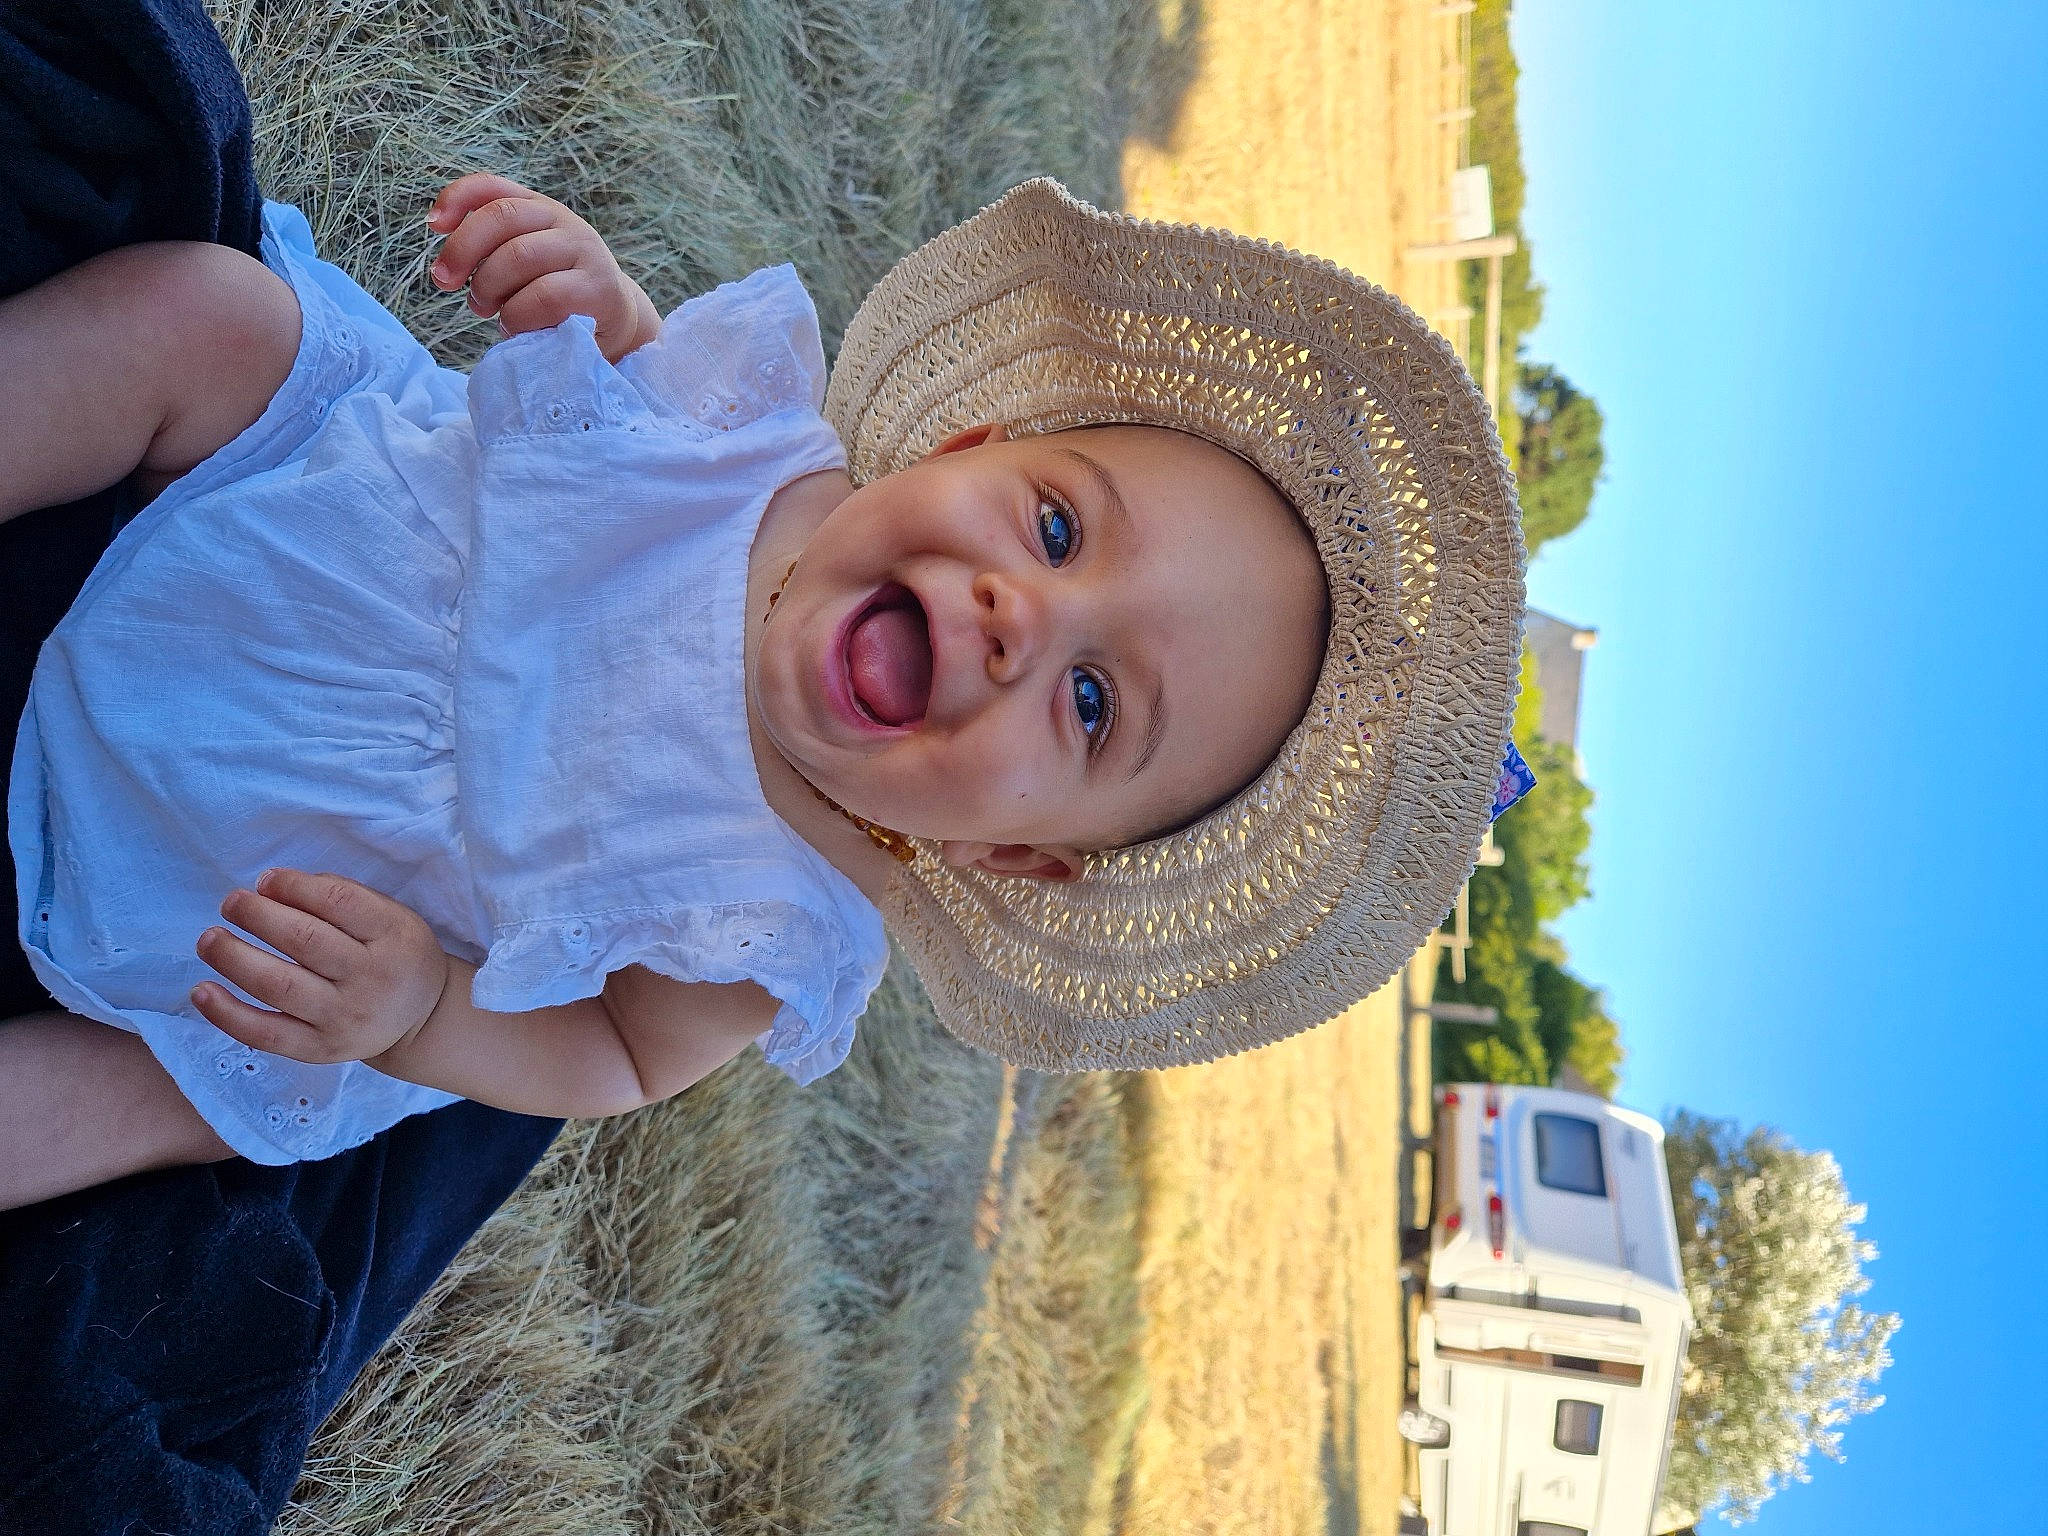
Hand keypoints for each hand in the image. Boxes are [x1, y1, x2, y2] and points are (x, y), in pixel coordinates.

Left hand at [192, 869, 451, 1065]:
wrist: (421, 1019)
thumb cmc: (394, 954)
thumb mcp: (390, 915)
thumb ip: (340, 897)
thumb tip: (270, 886)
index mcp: (393, 936)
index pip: (339, 903)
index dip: (294, 886)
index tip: (265, 880)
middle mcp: (371, 978)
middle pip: (304, 942)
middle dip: (258, 916)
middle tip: (231, 903)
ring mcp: (342, 1018)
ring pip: (279, 986)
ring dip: (233, 958)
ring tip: (210, 939)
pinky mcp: (318, 1049)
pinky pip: (265, 1033)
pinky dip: (227, 1013)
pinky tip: (202, 991)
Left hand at [426, 172, 661, 361]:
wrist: (614, 324)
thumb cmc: (556, 296)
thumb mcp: (522, 267)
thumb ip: (492, 254)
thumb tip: (447, 269)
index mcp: (538, 210)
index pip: (492, 187)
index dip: (456, 198)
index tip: (433, 225)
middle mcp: (563, 222)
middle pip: (500, 217)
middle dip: (462, 250)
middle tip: (445, 283)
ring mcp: (584, 252)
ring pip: (519, 256)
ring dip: (489, 288)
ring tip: (486, 309)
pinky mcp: (598, 288)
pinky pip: (544, 297)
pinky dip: (518, 316)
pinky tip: (516, 327)